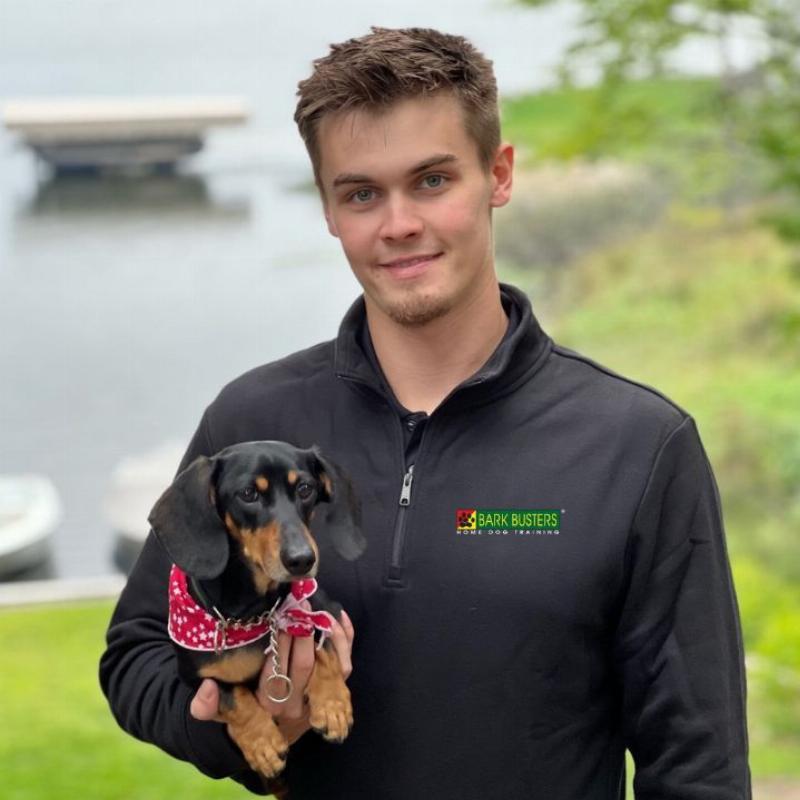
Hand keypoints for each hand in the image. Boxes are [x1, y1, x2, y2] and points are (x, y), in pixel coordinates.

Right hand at [190, 609, 354, 746]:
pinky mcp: (336, 690)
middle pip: (305, 667)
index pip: (275, 675)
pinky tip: (337, 615)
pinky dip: (345, 638)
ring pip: (331, 664)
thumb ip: (208, 705)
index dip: (279, 646)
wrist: (274, 737)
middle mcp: (297, 704)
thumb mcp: (225, 711)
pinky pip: (346, 663)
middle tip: (297, 604)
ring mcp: (319, 698)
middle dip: (302, 633)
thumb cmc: (247, 713)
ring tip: (314, 605)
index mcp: (268, 707)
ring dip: (325, 632)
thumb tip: (206, 688)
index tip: (277, 618)